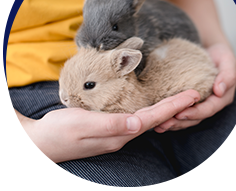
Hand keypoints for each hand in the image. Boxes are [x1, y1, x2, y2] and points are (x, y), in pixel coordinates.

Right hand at [18, 89, 198, 162]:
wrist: (42, 141)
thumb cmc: (59, 133)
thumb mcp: (81, 126)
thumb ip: (109, 125)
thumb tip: (136, 124)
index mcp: (118, 133)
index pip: (153, 118)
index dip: (173, 107)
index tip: (192, 96)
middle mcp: (121, 134)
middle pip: (155, 118)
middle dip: (176, 106)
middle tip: (193, 94)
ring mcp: (116, 130)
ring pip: (148, 118)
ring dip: (166, 108)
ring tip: (180, 98)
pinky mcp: (109, 125)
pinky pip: (137, 117)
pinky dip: (150, 110)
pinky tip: (153, 105)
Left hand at [154, 43, 235, 131]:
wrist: (211, 49)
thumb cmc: (221, 55)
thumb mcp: (227, 61)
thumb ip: (227, 76)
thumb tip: (219, 91)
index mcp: (221, 98)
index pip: (207, 110)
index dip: (194, 113)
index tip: (180, 114)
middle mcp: (209, 103)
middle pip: (195, 118)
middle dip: (179, 122)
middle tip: (164, 123)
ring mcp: (198, 103)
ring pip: (186, 117)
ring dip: (172, 122)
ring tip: (158, 125)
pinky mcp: (188, 99)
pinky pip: (180, 109)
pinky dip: (170, 113)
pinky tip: (159, 116)